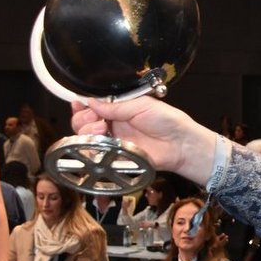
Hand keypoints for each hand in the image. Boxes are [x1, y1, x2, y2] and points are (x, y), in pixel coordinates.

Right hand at [71, 97, 217, 184]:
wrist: (180, 144)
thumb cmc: (166, 120)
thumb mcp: (141, 106)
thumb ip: (115, 106)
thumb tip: (91, 102)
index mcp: (119, 110)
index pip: (93, 108)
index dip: (82, 107)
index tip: (79, 104)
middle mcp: (113, 126)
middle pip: (83, 123)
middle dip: (83, 119)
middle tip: (97, 119)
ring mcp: (113, 143)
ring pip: (86, 139)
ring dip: (87, 131)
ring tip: (102, 128)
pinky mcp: (116, 158)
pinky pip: (96, 155)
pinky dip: (91, 149)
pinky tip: (99, 142)